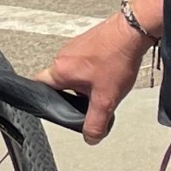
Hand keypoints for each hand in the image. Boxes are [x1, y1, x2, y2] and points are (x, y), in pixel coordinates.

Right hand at [36, 10, 149, 143]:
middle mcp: (62, 56)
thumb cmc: (116, 59)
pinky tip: (110, 71)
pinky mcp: (87, 41)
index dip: (44, 99)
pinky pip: (84, 60)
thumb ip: (96, 122)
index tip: (54, 107)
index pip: (38, 86)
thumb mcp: (106, 100)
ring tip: (105, 83)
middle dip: (74, 94)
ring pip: (73, 71)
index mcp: (60, 70)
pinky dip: (94, 69)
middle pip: (60, 81)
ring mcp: (74, 46)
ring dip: (86, 81)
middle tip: (90, 100)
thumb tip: (90, 138)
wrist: (132, 32)